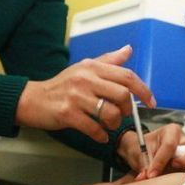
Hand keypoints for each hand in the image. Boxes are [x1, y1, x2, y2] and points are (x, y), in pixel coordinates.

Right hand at [16, 45, 156, 142]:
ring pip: (110, 113)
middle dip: (128, 109)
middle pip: (122, 95)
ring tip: (109, 125)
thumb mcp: (85, 68)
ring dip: (115, 123)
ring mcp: (76, 97)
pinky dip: (101, 135)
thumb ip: (108, 60)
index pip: (127, 76)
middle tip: (124, 114)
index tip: (151, 102)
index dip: (143, 90)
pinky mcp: (68, 114)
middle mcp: (86, 79)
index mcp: (93, 67)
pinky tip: (100, 135)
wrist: (33, 100)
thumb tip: (128, 50)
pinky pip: (94, 128)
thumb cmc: (62, 85)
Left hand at [118, 125, 184, 178]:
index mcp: (171, 131)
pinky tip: (184, 182)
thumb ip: (143, 164)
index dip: (160, 161)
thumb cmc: (141, 150)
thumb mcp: (136, 153)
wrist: (143, 155)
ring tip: (178, 178)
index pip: (170, 145)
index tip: (151, 175)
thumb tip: (147, 177)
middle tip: (175, 168)